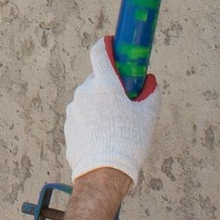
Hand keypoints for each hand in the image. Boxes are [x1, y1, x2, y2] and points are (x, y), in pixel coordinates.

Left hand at [64, 44, 158, 187]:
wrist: (103, 174)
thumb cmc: (129, 142)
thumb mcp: (148, 116)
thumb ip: (150, 93)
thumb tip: (150, 83)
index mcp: (104, 85)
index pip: (99, 53)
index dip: (106, 46)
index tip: (112, 45)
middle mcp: (85, 92)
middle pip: (97, 80)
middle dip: (109, 86)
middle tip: (123, 101)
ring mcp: (74, 109)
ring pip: (89, 99)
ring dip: (99, 105)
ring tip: (114, 127)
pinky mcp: (68, 126)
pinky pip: (82, 117)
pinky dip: (91, 121)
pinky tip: (103, 138)